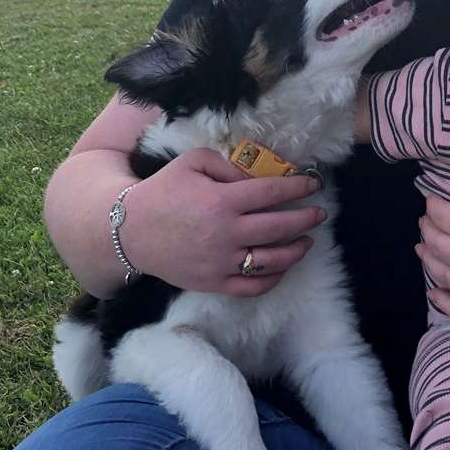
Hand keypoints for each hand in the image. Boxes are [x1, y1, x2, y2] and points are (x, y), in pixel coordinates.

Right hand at [120, 148, 326, 296]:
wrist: (129, 232)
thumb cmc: (162, 192)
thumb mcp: (191, 163)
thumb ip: (227, 164)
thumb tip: (257, 175)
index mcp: (222, 200)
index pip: (272, 192)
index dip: (298, 186)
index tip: (314, 183)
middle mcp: (226, 233)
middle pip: (280, 227)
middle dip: (306, 218)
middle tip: (320, 213)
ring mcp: (221, 262)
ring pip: (273, 260)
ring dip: (297, 249)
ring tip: (308, 241)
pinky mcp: (214, 283)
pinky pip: (253, 286)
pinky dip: (274, 278)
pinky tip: (283, 266)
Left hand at [418, 174, 449, 328]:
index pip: (442, 216)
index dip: (432, 206)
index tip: (432, 201)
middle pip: (436, 245)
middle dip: (427, 230)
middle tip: (427, 222)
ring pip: (441, 275)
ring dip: (428, 259)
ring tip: (424, 248)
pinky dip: (441, 300)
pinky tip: (435, 291)